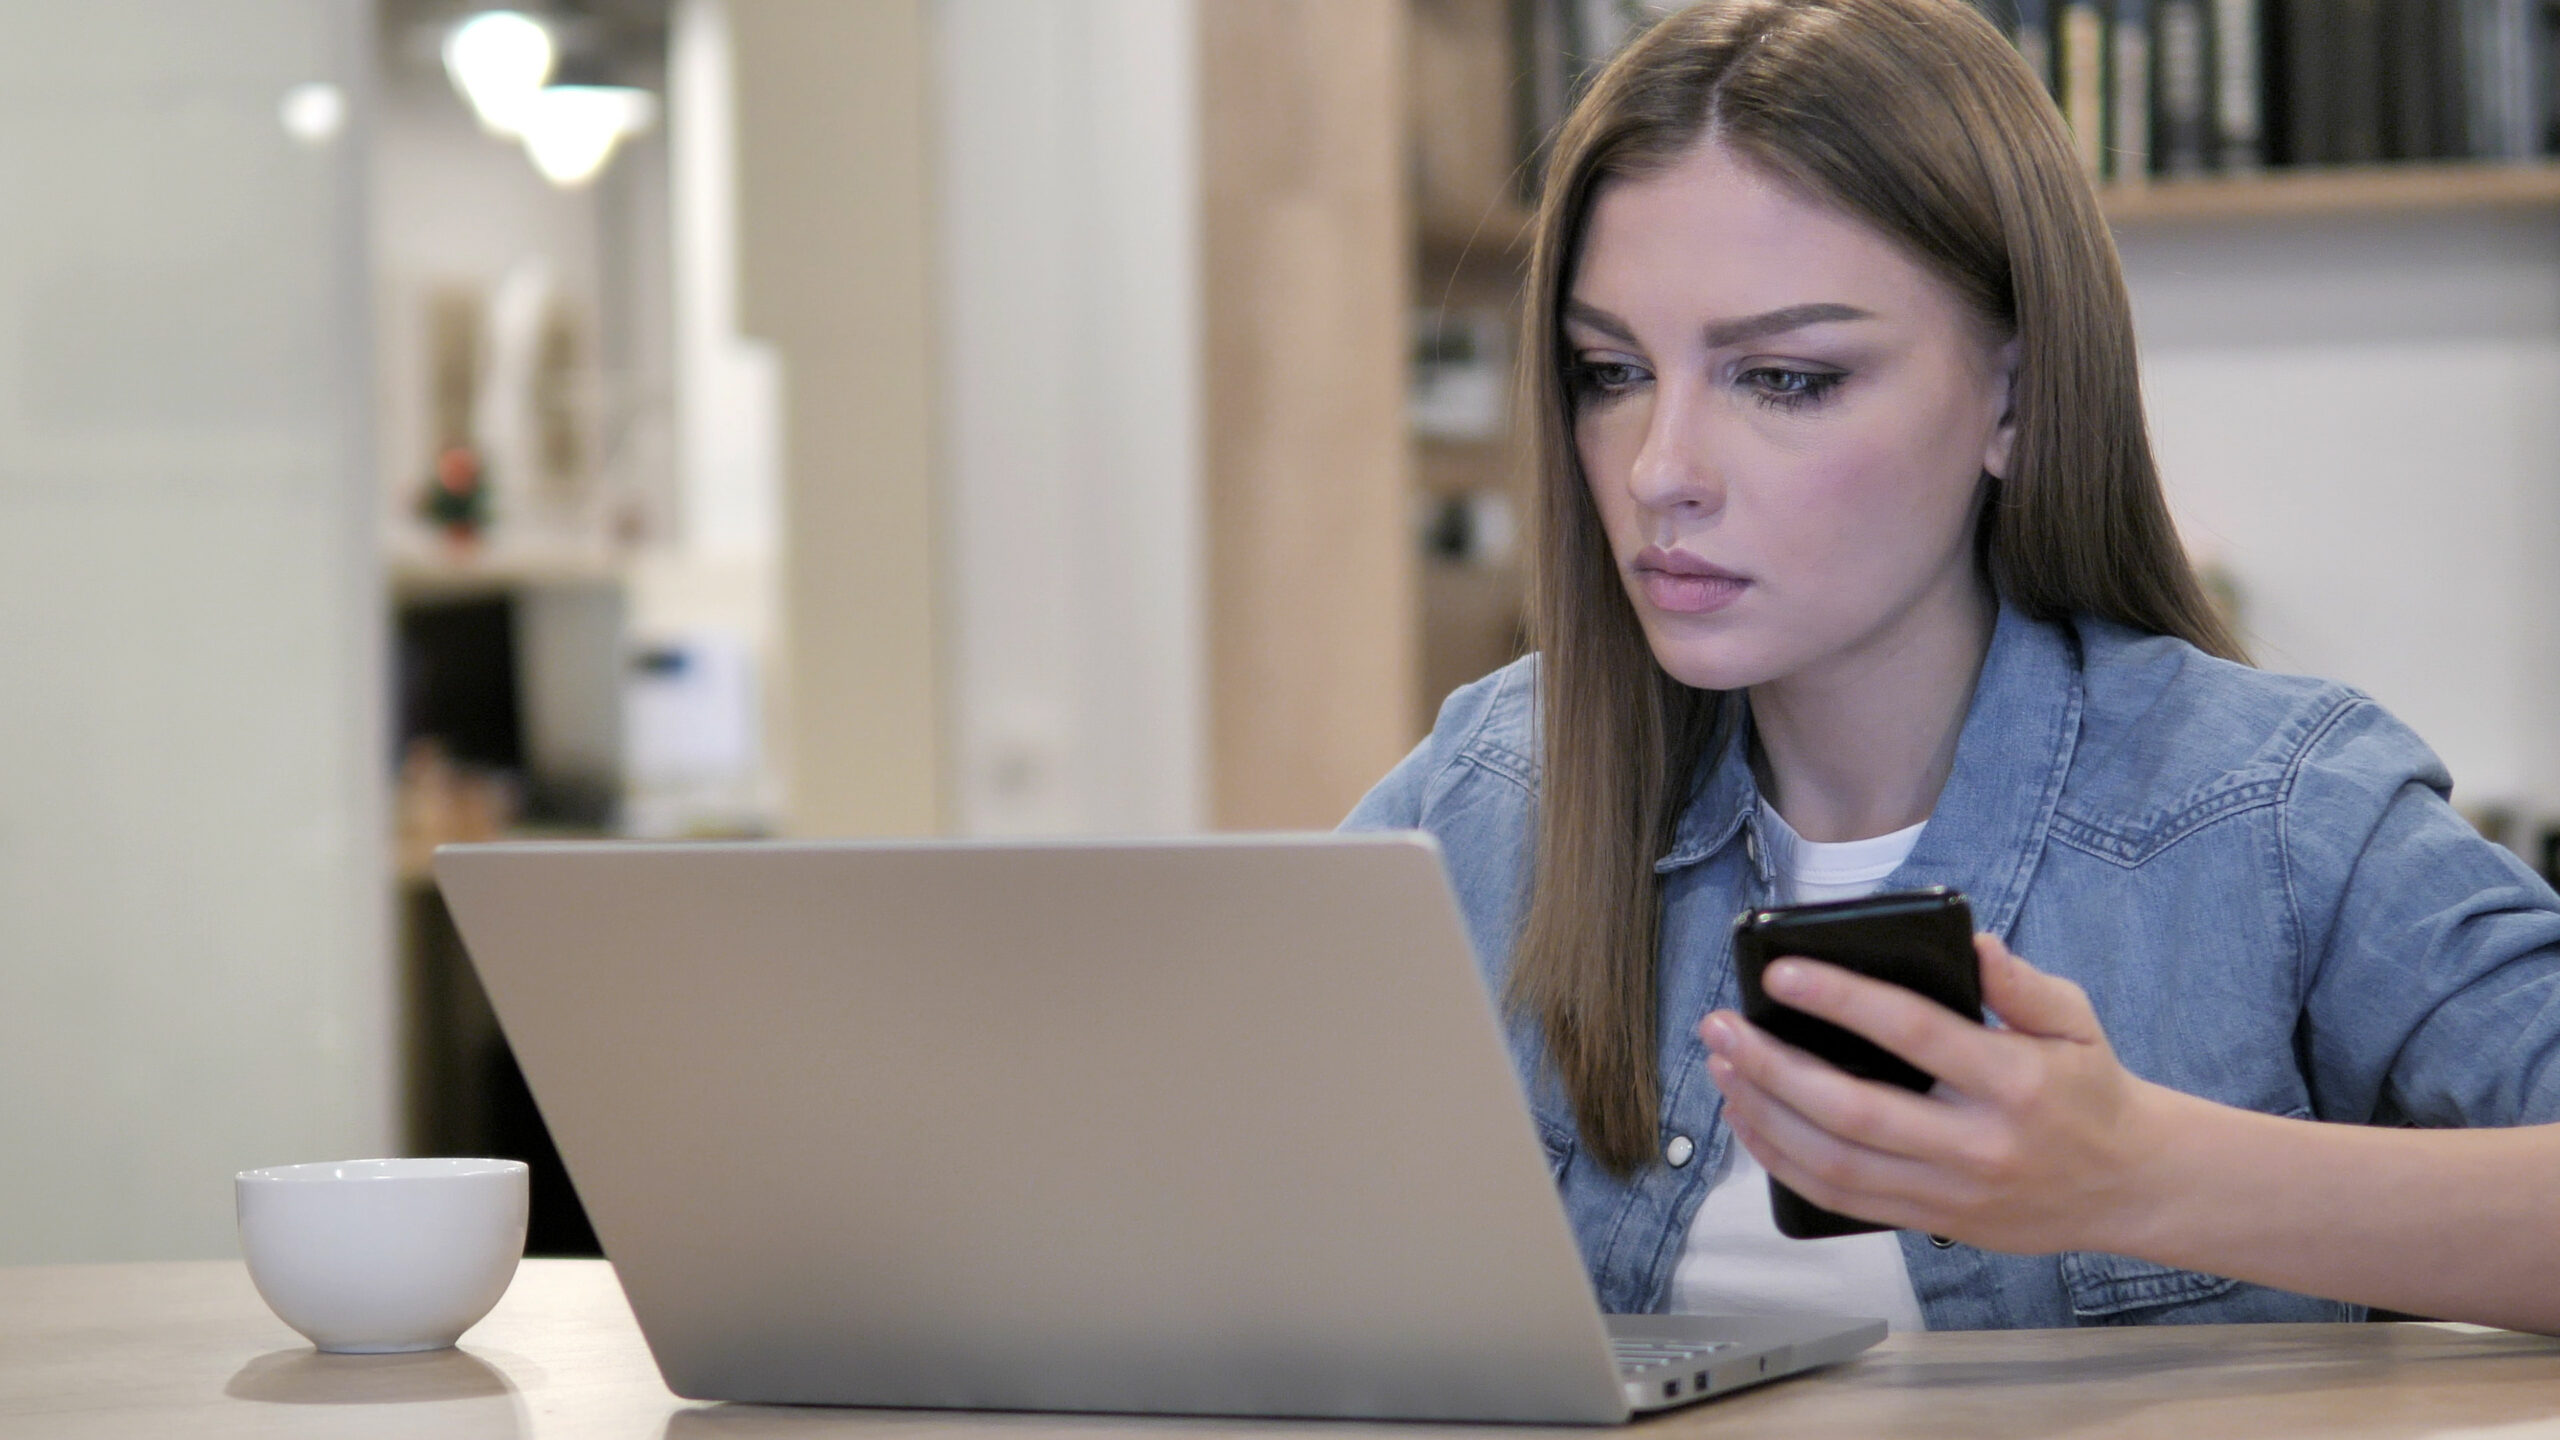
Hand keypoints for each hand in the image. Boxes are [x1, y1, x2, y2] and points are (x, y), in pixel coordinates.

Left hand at [1698, 934, 2170, 1254]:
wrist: (2130, 1185)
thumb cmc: (2090, 1090)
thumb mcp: (2075, 1019)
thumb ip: (2021, 982)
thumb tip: (1970, 943)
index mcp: (2014, 1080)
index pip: (1914, 1031)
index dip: (1841, 999)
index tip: (1781, 970)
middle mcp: (1977, 1143)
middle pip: (1853, 1110)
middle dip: (1773, 1066)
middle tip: (1721, 1026)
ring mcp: (1951, 1192)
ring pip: (1835, 1162)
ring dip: (1764, 1115)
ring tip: (1721, 1068)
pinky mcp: (1931, 1222)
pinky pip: (1840, 1198)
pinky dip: (1784, 1162)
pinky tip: (1750, 1122)